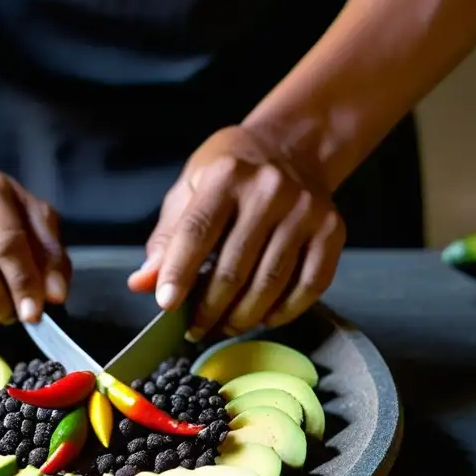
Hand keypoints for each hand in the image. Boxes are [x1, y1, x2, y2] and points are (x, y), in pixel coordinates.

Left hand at [127, 125, 344, 339]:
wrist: (292, 148)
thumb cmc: (232, 173)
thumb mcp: (190, 189)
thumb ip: (167, 237)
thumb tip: (144, 283)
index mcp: (227, 174)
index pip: (197, 231)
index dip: (179, 272)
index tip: (166, 305)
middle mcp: (270, 189)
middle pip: (234, 266)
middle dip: (210, 307)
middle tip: (196, 328)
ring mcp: (306, 210)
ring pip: (271, 282)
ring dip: (243, 316)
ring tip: (224, 326)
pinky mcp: (332, 230)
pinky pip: (310, 285)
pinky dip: (284, 311)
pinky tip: (264, 317)